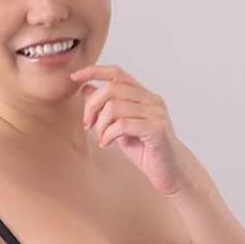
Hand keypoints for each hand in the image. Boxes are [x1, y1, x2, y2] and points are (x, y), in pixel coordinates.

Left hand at [70, 63, 192, 196]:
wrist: (169, 172)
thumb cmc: (145, 150)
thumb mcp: (119, 126)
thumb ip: (106, 108)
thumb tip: (86, 88)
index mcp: (144, 95)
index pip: (117, 73)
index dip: (94, 71)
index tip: (74, 77)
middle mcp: (152, 100)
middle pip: (112, 88)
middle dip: (92, 106)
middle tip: (87, 125)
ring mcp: (156, 113)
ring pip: (114, 107)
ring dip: (100, 125)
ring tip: (102, 138)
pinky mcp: (157, 129)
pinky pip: (122, 124)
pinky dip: (108, 134)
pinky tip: (107, 144)